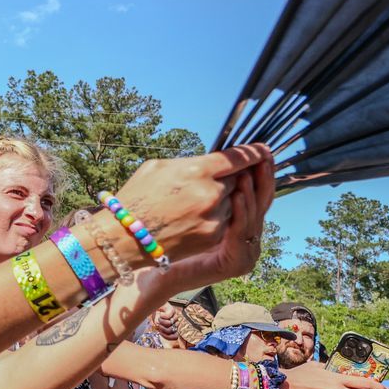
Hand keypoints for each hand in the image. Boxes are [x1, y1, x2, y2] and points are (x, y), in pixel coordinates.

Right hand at [112, 145, 274, 263]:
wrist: (124, 238)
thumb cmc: (137, 197)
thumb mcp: (158, 167)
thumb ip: (190, 162)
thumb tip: (210, 162)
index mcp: (197, 170)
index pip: (237, 158)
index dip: (253, 153)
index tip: (264, 150)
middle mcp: (211, 193)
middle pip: (238, 180)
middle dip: (230, 180)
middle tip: (216, 181)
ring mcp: (214, 217)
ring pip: (232, 202)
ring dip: (220, 201)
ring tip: (194, 204)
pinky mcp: (213, 237)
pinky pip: (225, 221)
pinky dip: (215, 218)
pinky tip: (193, 218)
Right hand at [149, 304, 181, 344]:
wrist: (156, 305)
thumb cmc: (157, 315)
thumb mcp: (156, 324)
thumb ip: (159, 329)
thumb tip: (160, 331)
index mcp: (173, 328)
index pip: (175, 336)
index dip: (168, 337)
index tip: (161, 333)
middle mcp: (175, 323)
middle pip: (171, 330)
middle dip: (163, 329)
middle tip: (159, 325)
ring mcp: (174, 317)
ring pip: (169, 323)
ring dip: (161, 322)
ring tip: (159, 318)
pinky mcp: (172, 310)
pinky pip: (168, 316)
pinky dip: (162, 316)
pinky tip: (161, 314)